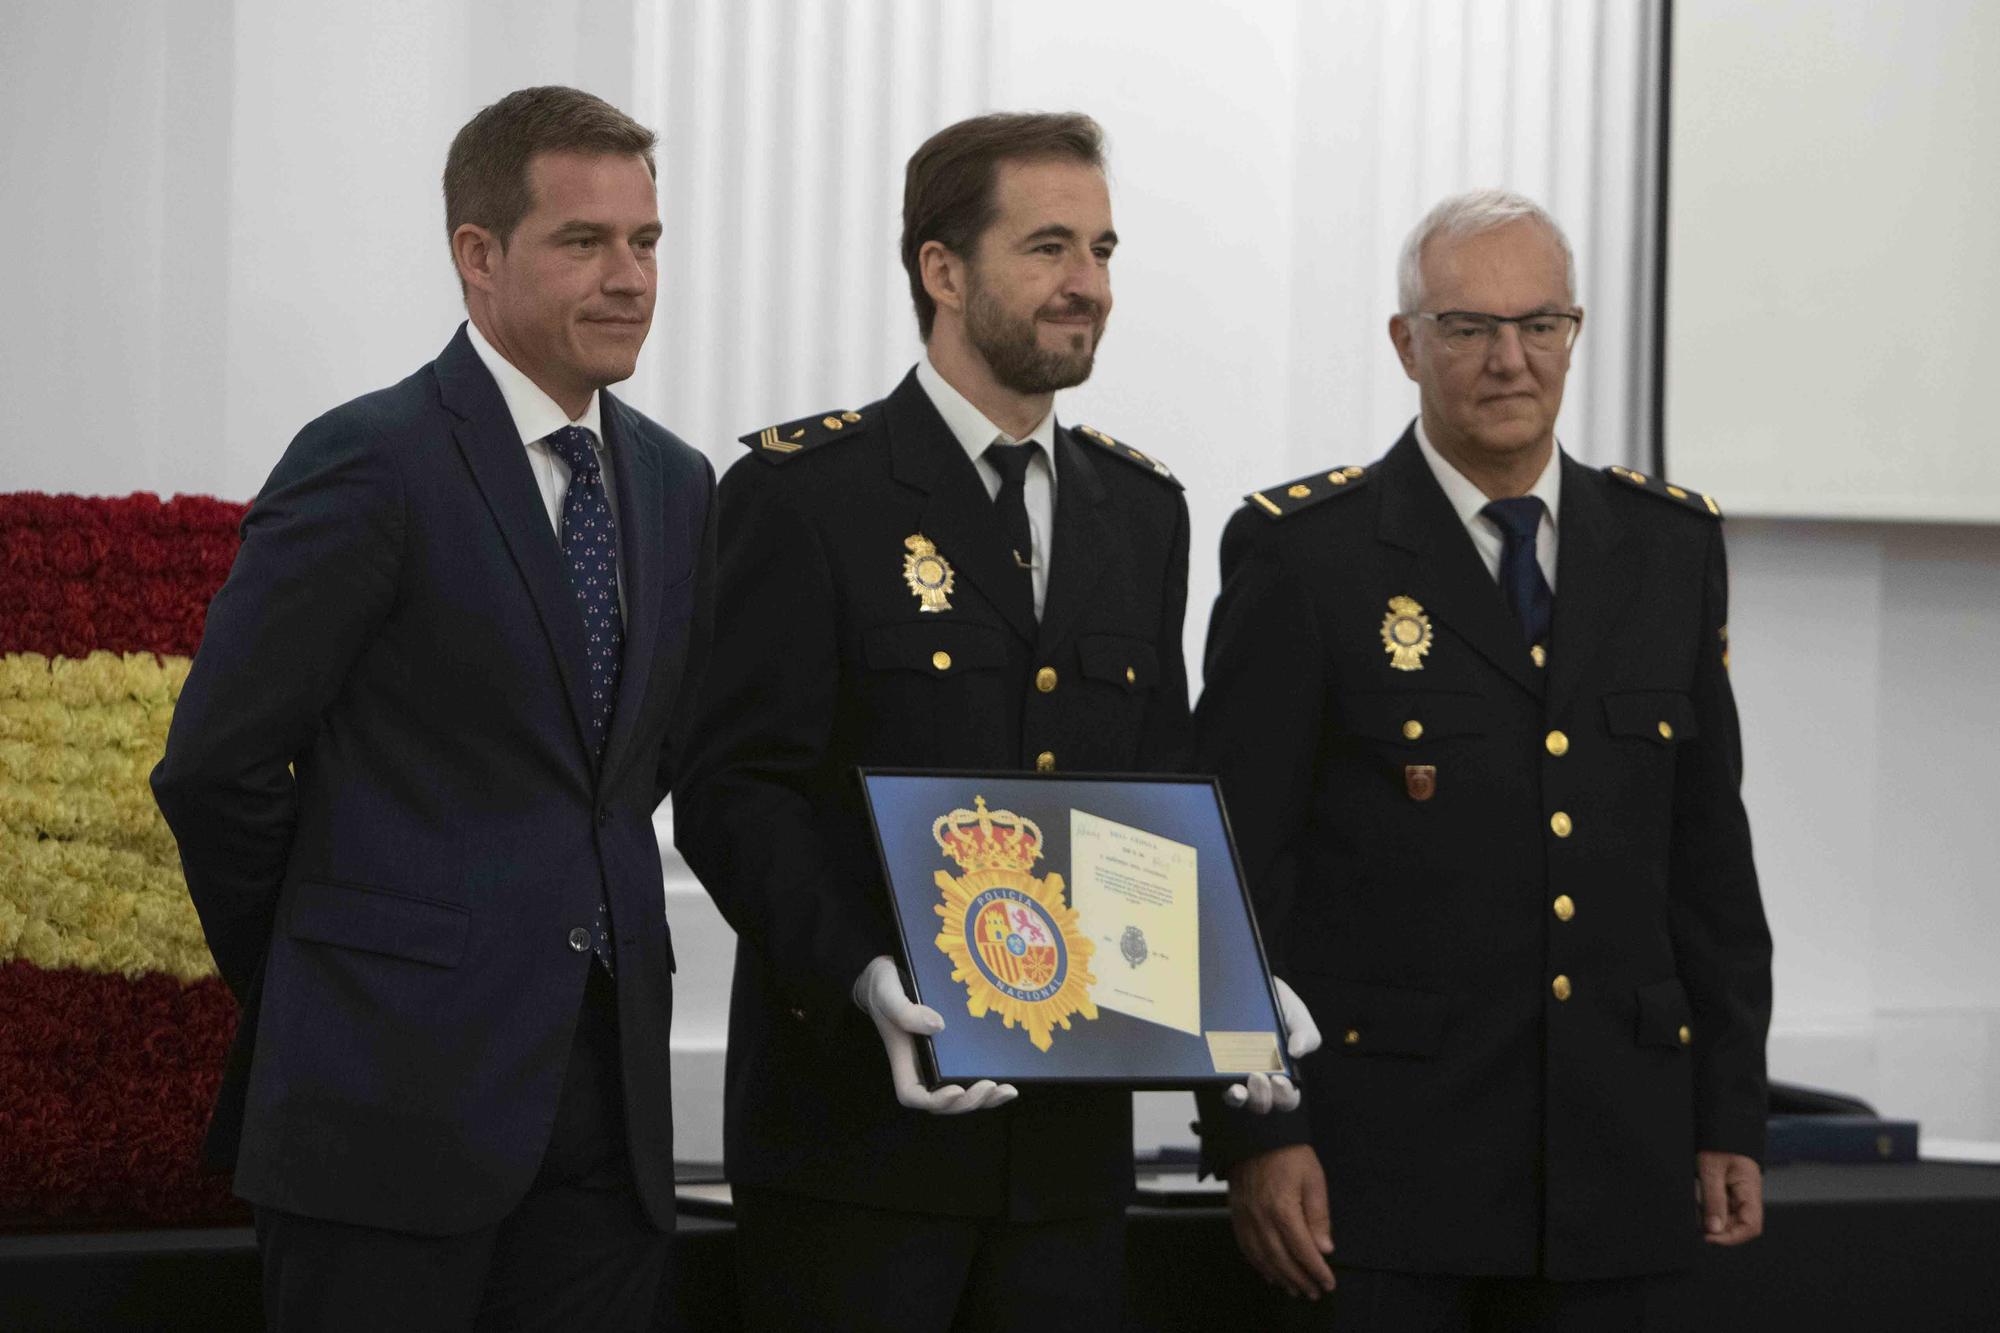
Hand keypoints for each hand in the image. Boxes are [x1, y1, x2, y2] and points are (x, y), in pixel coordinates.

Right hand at [853, 956, 1016, 1114]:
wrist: (891, 974)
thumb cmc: (883, 986)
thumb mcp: (886, 992)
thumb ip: (904, 1011)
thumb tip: (938, 1025)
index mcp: (903, 1059)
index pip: (913, 1094)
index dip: (934, 1100)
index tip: (954, 1089)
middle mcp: (922, 1066)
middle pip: (943, 1101)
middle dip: (967, 1101)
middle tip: (990, 1086)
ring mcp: (939, 1061)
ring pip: (961, 1094)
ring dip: (984, 1099)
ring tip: (1006, 1091)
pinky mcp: (955, 1051)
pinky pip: (970, 1075)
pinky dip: (989, 1085)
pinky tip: (1008, 1082)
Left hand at [1223, 977, 1322, 1113]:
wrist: (1247, 982)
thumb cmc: (1276, 1003)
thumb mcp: (1296, 1015)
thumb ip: (1306, 1034)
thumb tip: (1297, 1052)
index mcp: (1282, 1071)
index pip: (1287, 1097)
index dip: (1285, 1095)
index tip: (1280, 1079)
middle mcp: (1258, 1077)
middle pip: (1261, 1103)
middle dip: (1262, 1097)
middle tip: (1258, 1077)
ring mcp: (1233, 1073)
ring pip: (1236, 1099)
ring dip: (1239, 1098)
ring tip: (1238, 1086)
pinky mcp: (1213, 1065)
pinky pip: (1213, 1082)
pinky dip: (1216, 1083)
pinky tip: (1219, 1073)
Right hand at [1228, 1144, 1335, 1298]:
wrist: (1255, 1132)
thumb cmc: (1288, 1153)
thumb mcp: (1314, 1179)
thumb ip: (1319, 1216)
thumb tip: (1324, 1248)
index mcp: (1283, 1209)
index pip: (1303, 1250)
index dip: (1317, 1270)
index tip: (1328, 1282)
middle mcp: (1261, 1218)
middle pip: (1282, 1260)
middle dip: (1300, 1280)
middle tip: (1313, 1292)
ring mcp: (1245, 1217)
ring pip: (1262, 1258)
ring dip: (1280, 1277)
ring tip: (1294, 1289)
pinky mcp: (1236, 1214)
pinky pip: (1245, 1247)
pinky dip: (1258, 1265)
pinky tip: (1269, 1273)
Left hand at [1696, 1150, 1763, 1244]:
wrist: (1720, 1129)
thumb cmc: (1719, 1145)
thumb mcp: (1711, 1171)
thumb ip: (1713, 1201)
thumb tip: (1714, 1230)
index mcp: (1751, 1192)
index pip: (1751, 1226)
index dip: (1731, 1237)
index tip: (1709, 1237)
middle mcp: (1747, 1197)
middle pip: (1736, 1225)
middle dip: (1715, 1225)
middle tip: (1696, 1214)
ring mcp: (1738, 1196)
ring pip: (1725, 1218)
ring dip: (1708, 1215)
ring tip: (1697, 1197)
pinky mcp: (1728, 1193)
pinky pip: (1718, 1207)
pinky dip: (1706, 1206)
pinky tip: (1699, 1195)